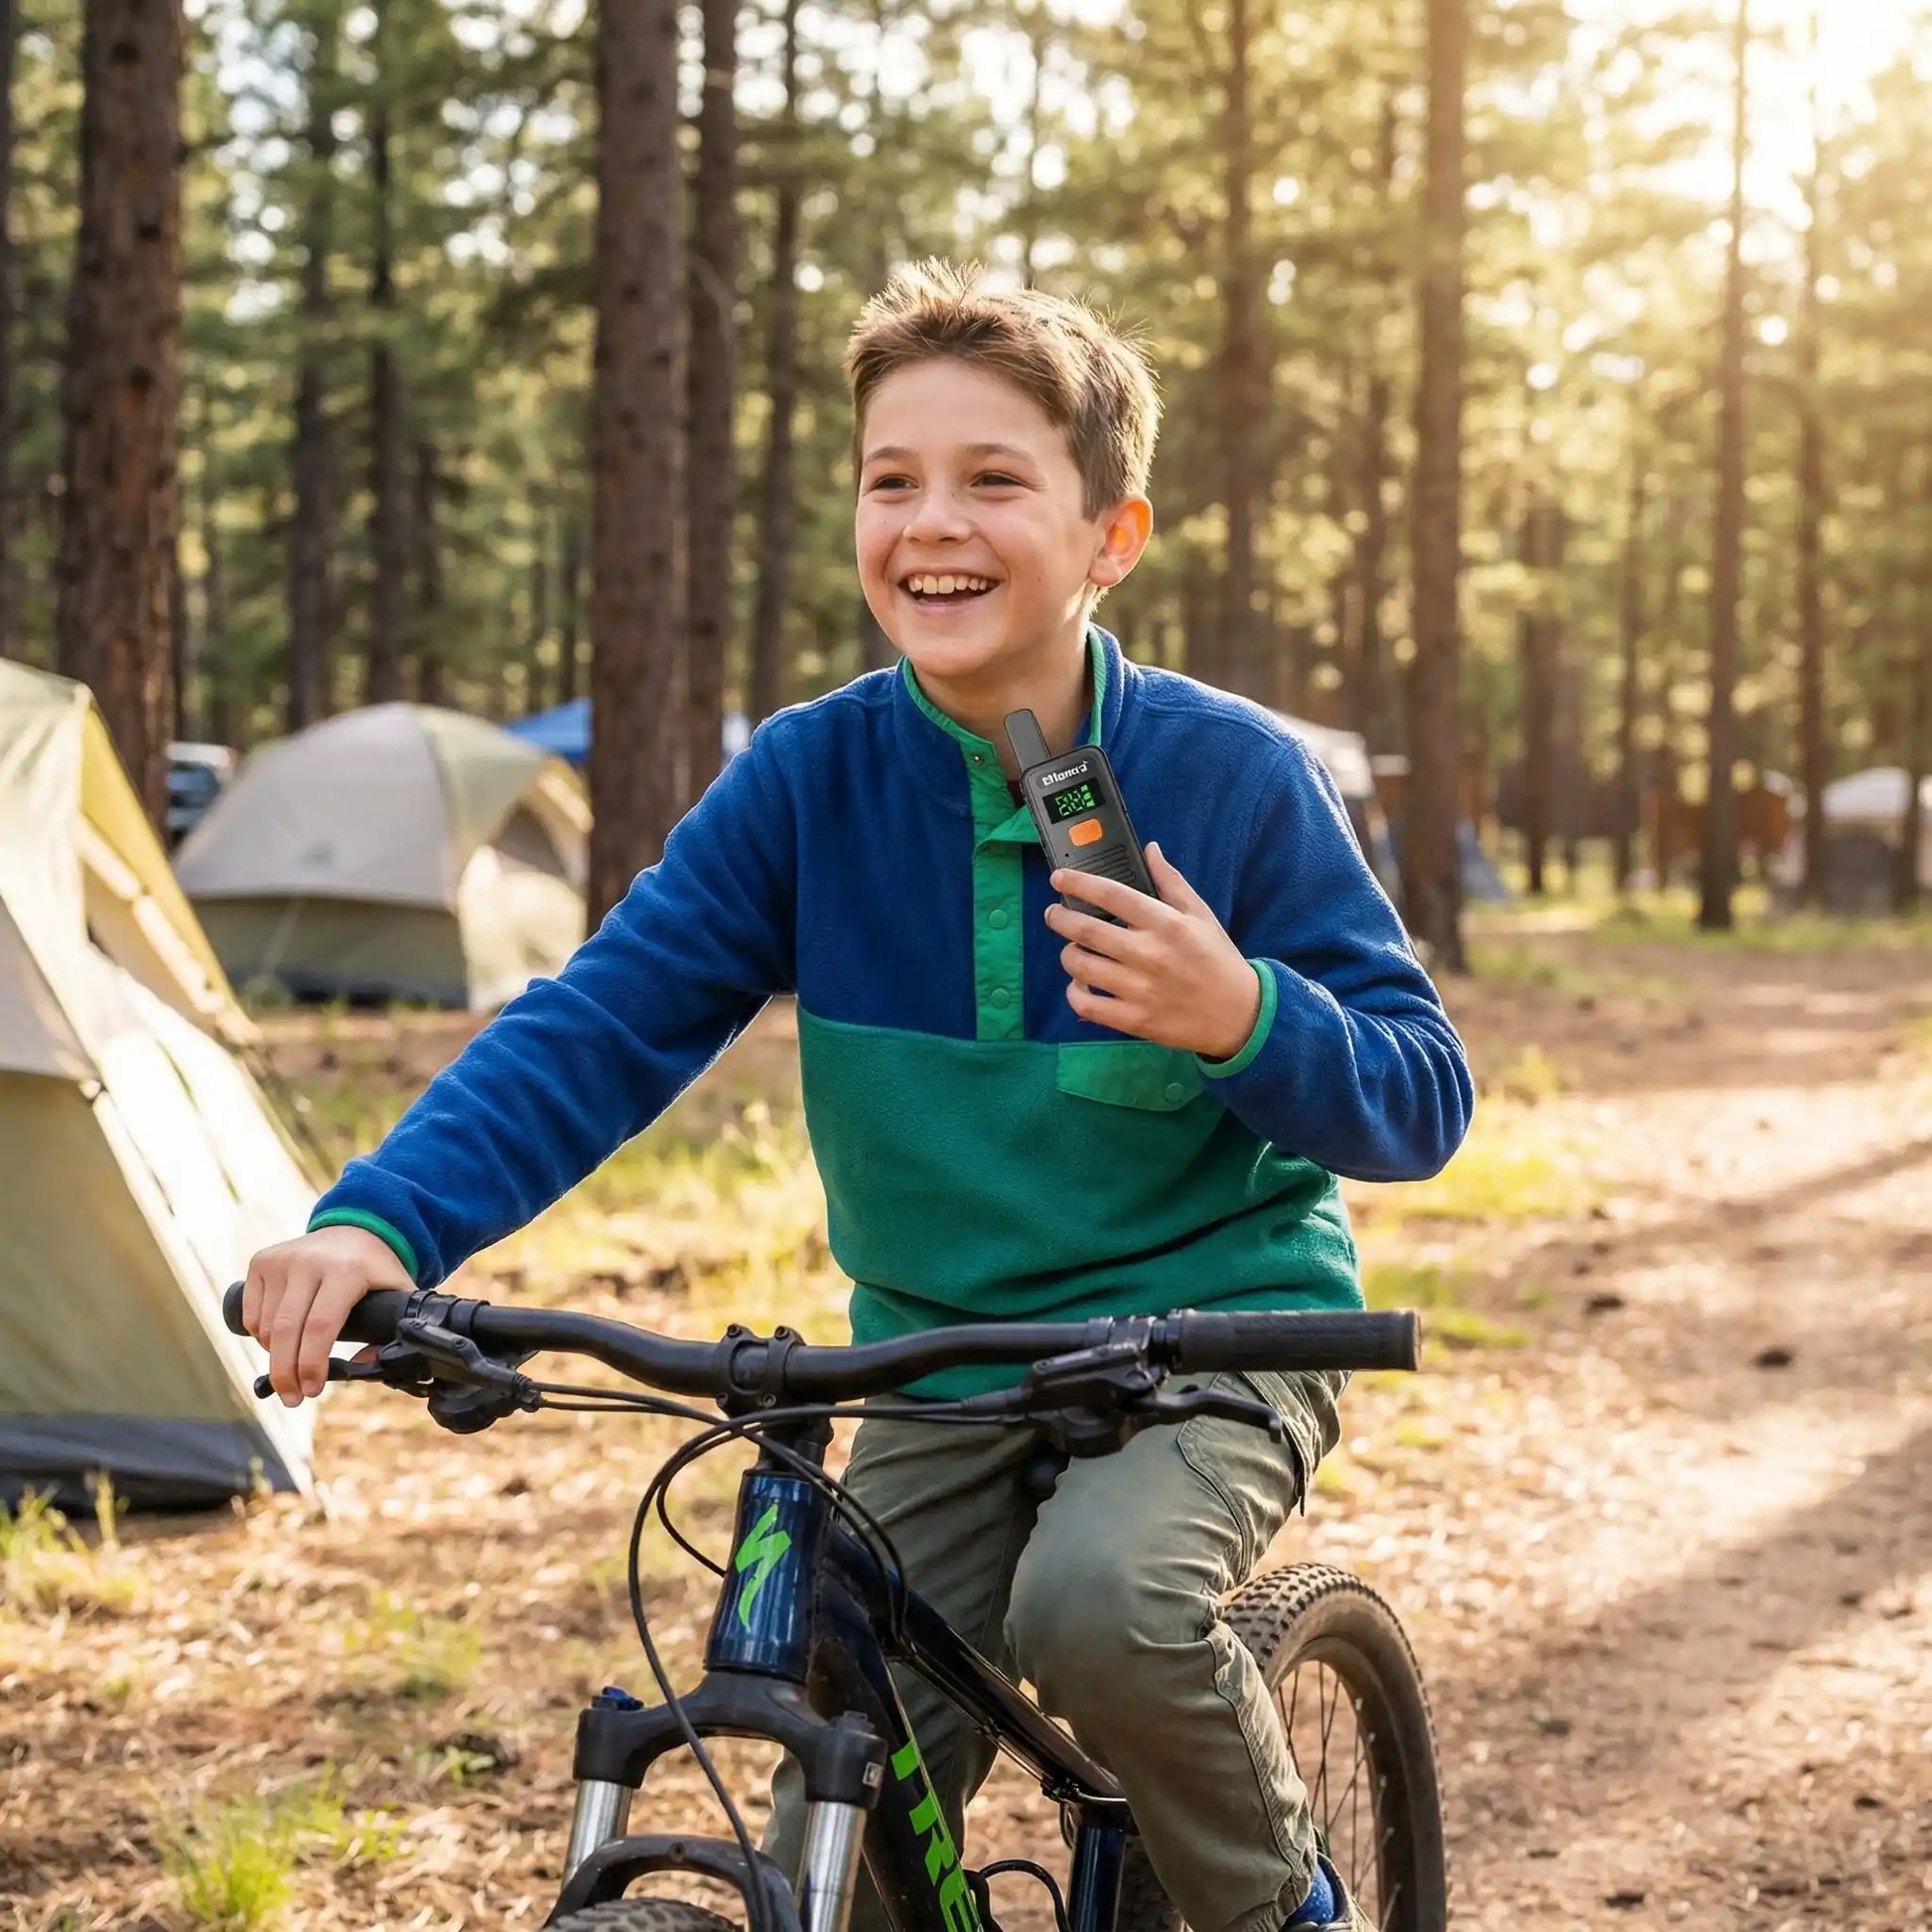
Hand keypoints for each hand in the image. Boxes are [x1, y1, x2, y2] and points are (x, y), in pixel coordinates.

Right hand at [241, 1225, 412, 1406]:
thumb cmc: (375, 1268)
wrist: (354, 1227)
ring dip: (276, 1356)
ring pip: (267, 1326)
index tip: (312, 1389)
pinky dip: (261, 1336)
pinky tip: (279, 1342)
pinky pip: (252, 1314)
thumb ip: (391, 1329)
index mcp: (345, 1271)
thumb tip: (366, 1365)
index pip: (321, 1326)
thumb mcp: (397, 1292)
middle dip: (286, 1373)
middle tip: (293, 1398)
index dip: (313, 1363)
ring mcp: (281, 1260)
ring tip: (292, 1370)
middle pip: (287, 1331)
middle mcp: (309, 1262)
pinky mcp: (261, 1262)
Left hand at [1045, 842, 1260, 1061]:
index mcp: (1165, 923)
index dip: (1078, 883)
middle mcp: (1149, 954)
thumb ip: (1170, 882)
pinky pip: (1086, 1005)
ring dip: (1067, 953)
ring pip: (1080, 966)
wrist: (1240, 1013)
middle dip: (1059, 917)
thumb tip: (1150, 850)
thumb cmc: (1217, 959)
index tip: (1059, 879)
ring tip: (1072, 948)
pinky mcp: (1134, 1019)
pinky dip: (1074, 992)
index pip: (1111, 894)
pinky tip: (1080, 984)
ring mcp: (1139, 989)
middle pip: (1085, 929)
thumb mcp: (1200, 914)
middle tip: (1055, 914)